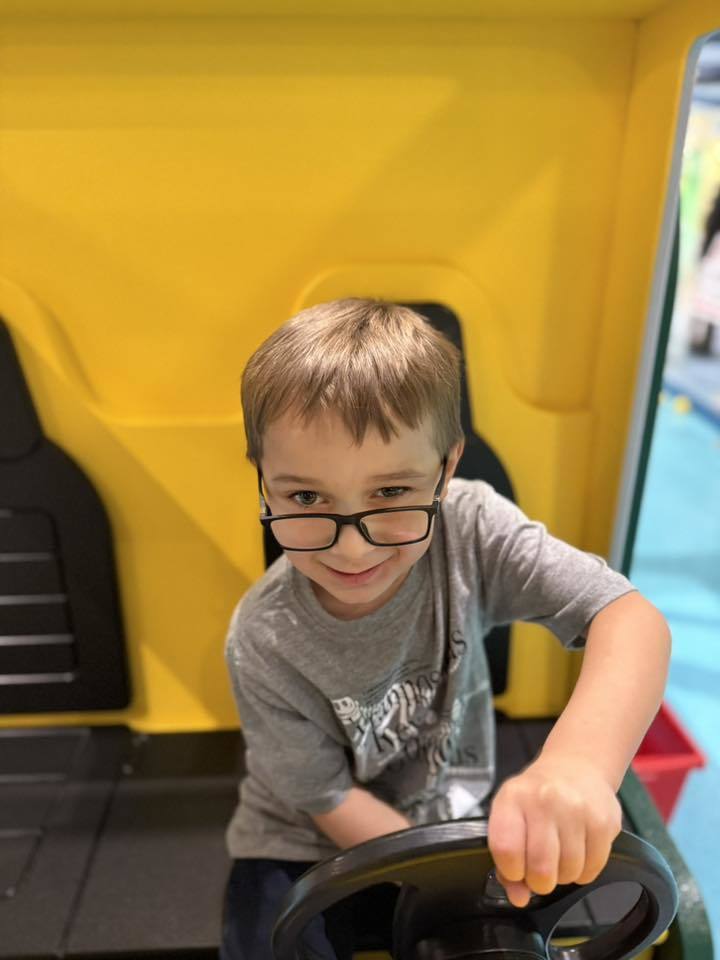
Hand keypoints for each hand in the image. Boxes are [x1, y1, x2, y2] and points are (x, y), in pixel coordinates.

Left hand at [487, 754, 622, 906]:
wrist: (576, 766)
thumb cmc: (538, 795)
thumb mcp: (511, 814)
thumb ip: (507, 857)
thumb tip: (518, 897)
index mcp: (513, 798)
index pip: (506, 849)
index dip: (510, 871)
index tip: (516, 869)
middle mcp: (545, 800)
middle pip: (540, 868)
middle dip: (539, 881)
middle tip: (540, 870)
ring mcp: (578, 809)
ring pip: (569, 873)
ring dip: (563, 875)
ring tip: (559, 854)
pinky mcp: (604, 821)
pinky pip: (592, 870)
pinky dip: (583, 871)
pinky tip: (578, 850)